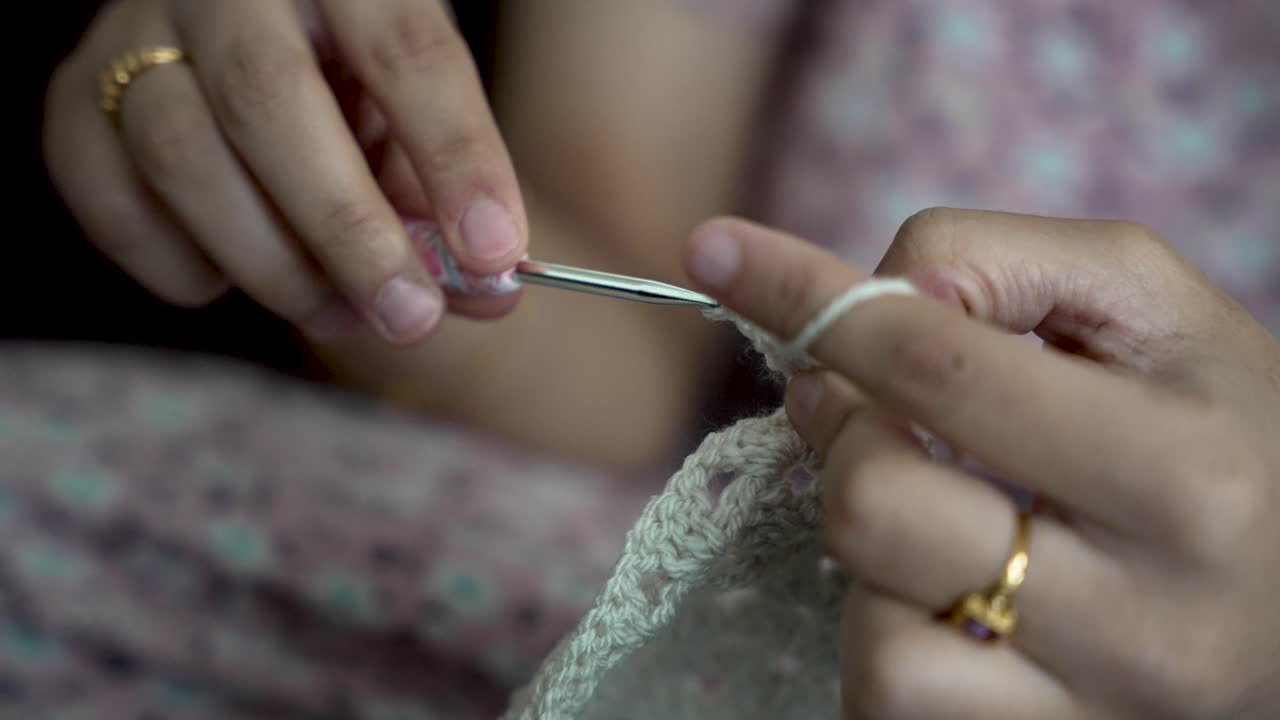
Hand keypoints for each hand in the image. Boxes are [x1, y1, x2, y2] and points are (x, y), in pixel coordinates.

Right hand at [44, 0, 526, 344]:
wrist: (266, 51)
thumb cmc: (360, 89)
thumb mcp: (419, 118)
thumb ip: (453, 197)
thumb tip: (490, 293)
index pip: (406, 50)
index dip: (454, 156)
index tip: (494, 254)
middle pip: (269, 102)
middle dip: (347, 231)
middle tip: (410, 317)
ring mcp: (132, 33)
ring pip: (181, 155)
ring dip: (272, 264)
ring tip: (342, 315)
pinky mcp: (75, 100)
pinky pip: (115, 204)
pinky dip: (187, 266)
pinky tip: (240, 276)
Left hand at [684, 209, 1279, 718]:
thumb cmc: (1220, 432)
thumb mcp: (1150, 311)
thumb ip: (1009, 263)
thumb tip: (868, 297)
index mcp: (1179, 470)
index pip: (935, 364)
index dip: (804, 297)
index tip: (713, 252)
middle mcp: (1147, 612)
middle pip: (876, 507)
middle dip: (843, 437)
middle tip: (871, 410)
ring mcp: (1096, 707)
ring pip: (873, 631)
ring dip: (866, 547)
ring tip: (935, 509)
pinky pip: (891, 705)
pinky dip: (884, 633)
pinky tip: (939, 593)